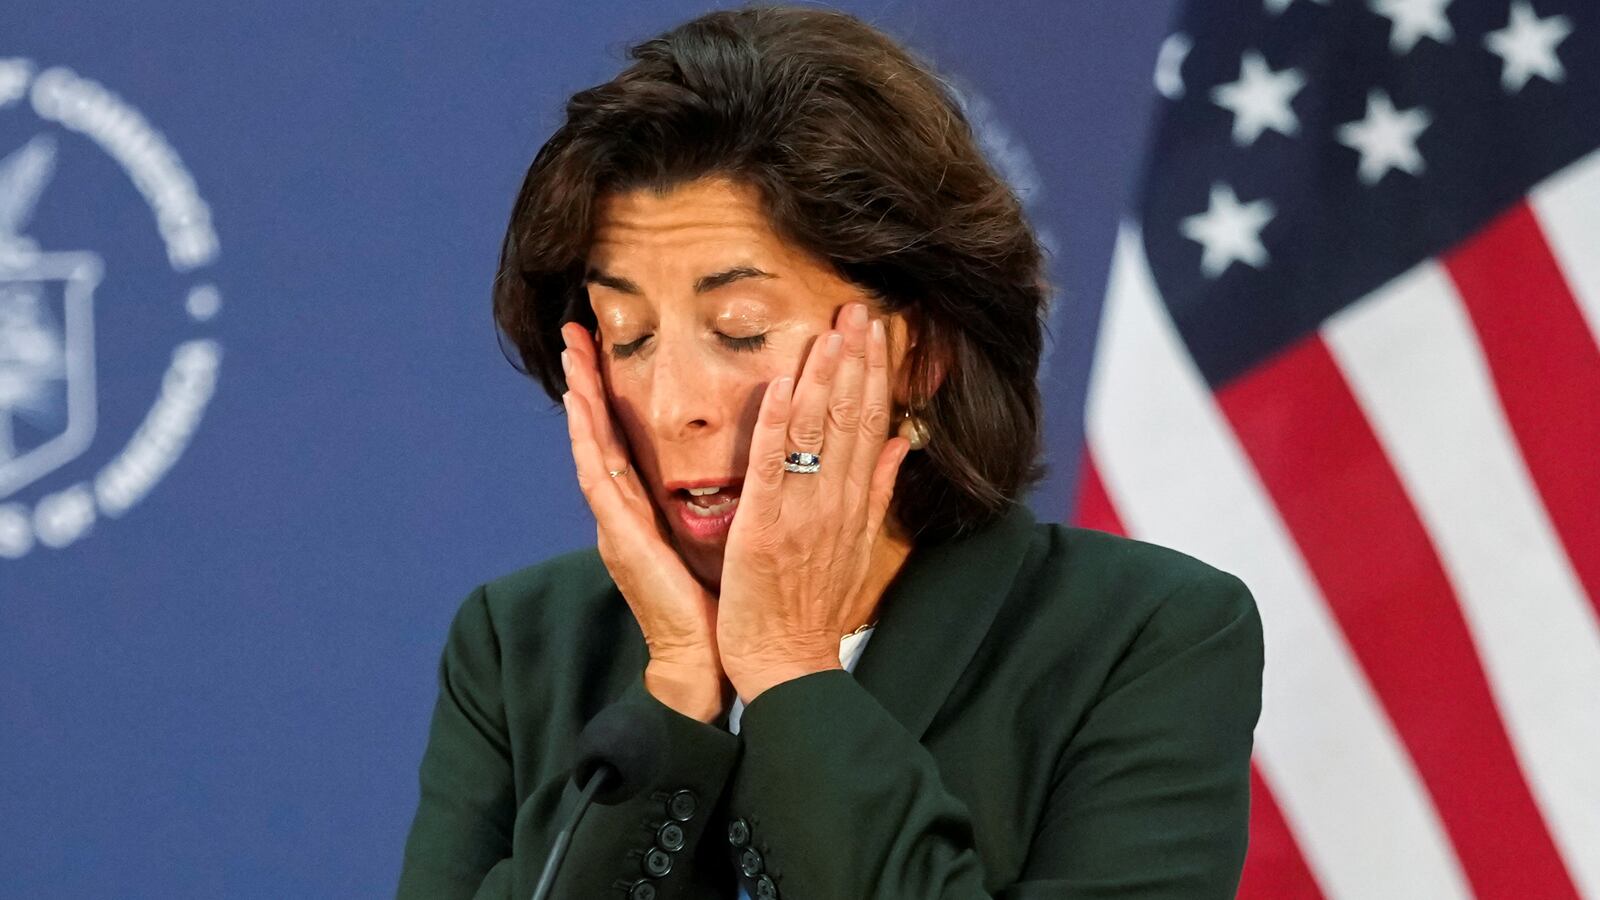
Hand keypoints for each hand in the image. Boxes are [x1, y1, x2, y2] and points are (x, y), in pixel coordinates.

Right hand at [560, 323, 725, 721]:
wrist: (710, 658)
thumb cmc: (722, 601)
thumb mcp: (724, 532)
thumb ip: (724, 493)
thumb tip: (749, 455)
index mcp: (650, 507)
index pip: (626, 437)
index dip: (612, 392)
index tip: (604, 346)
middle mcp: (628, 512)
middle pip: (601, 433)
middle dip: (586, 381)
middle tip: (574, 330)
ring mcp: (619, 526)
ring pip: (593, 448)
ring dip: (579, 400)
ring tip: (570, 355)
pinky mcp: (624, 543)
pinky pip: (601, 484)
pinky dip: (589, 444)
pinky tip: (581, 412)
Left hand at [716, 303, 910, 701]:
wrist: (788, 662)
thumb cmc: (815, 609)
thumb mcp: (860, 547)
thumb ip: (879, 491)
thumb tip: (902, 443)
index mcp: (856, 503)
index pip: (872, 424)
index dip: (876, 373)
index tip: (877, 328)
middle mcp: (836, 502)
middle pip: (852, 419)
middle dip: (856, 360)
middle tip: (858, 307)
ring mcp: (801, 514)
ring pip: (818, 434)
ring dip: (824, 377)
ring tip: (830, 328)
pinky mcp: (762, 529)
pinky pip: (773, 468)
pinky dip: (779, 425)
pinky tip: (783, 383)